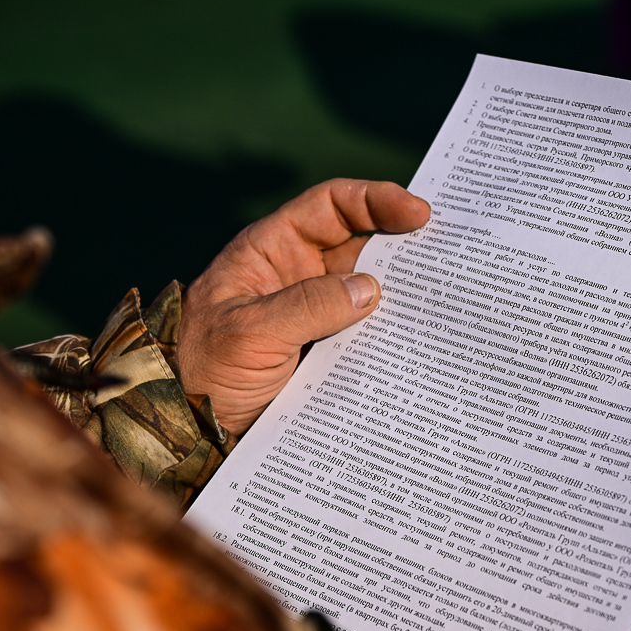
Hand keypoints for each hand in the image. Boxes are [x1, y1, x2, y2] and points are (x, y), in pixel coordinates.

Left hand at [178, 179, 429, 434]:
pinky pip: (363, 333)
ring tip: (443, 297)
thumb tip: (371, 290)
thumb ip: (309, 306)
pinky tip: (417, 339)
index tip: (417, 212)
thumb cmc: (201, 370)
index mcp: (270, 251)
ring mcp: (311, 315)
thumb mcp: (251, 332)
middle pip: (359, 244)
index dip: (374, 200)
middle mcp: (295, 275)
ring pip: (367, 291)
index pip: (330, 205)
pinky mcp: (322, 352)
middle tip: (448, 252)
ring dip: (400, 293)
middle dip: (401, 244)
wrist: (183, 430)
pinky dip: (390, 333)